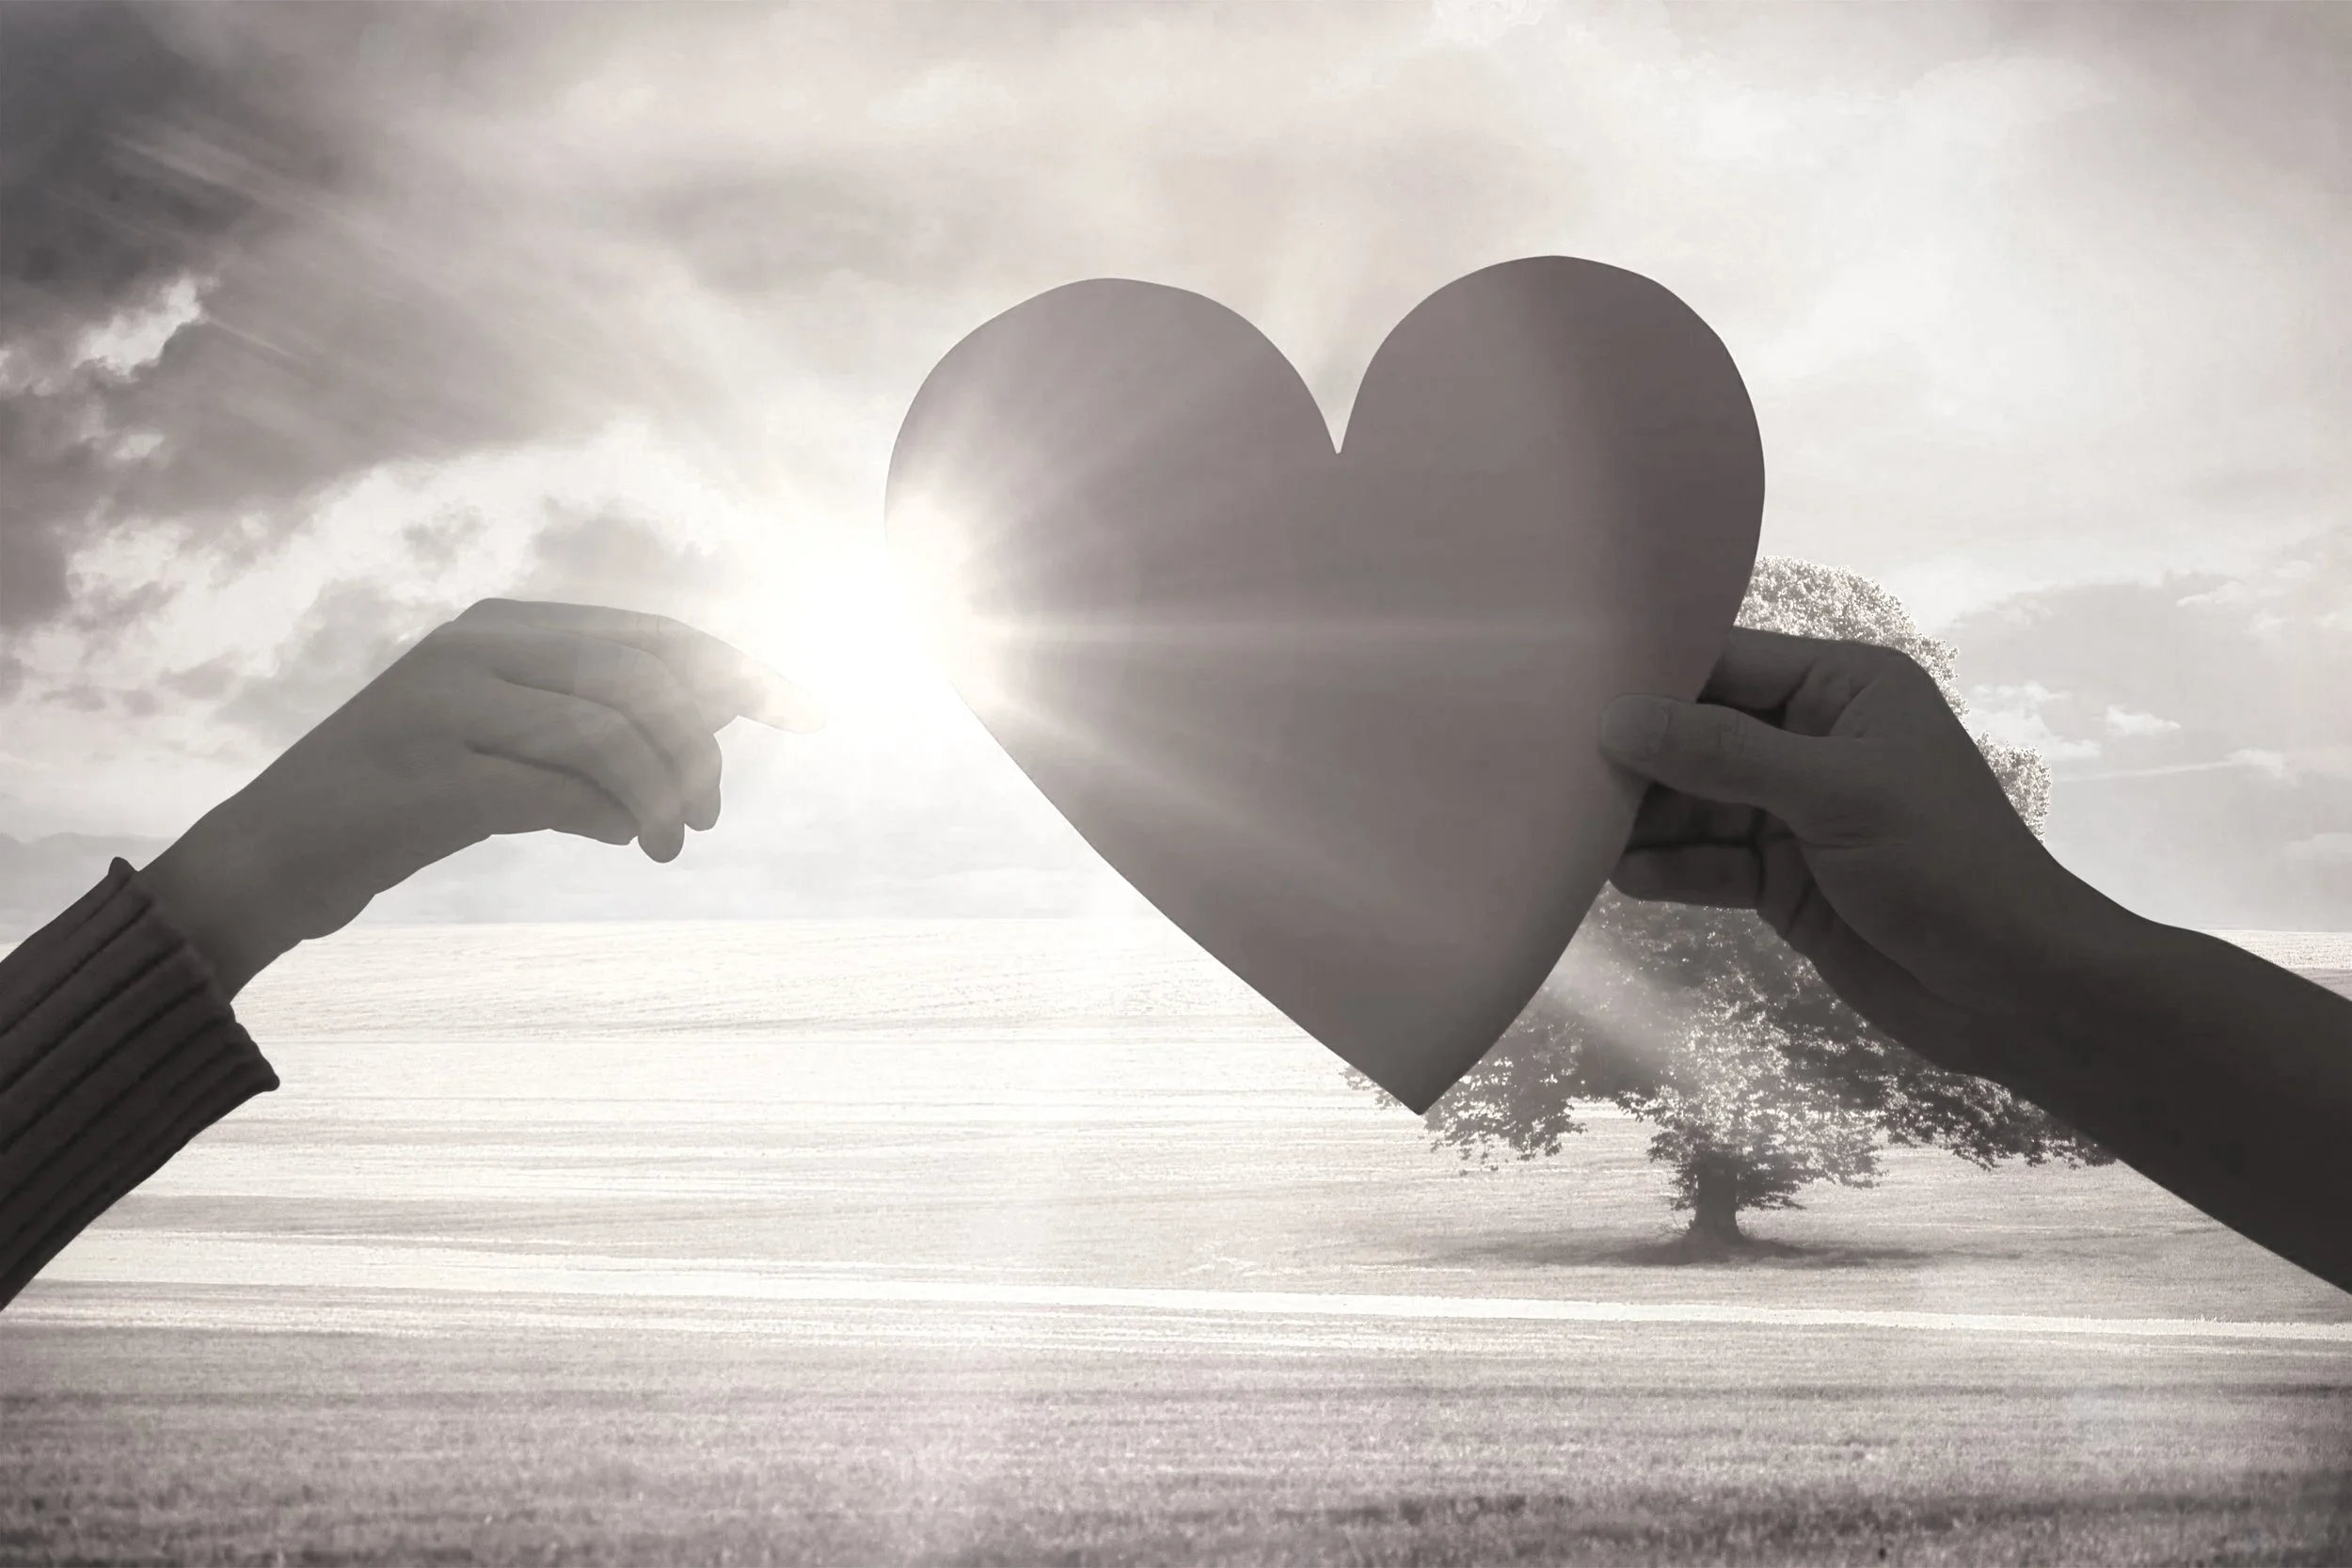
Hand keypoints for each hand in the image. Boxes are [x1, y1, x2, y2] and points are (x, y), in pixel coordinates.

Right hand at [141, 599, 823, 996]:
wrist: (275, 854)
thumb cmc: (413, 798)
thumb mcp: (514, 740)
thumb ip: (605, 718)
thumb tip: (729, 709)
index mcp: (502, 625)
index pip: (654, 635)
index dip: (741, 672)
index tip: (810, 711)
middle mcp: (475, 649)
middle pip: (643, 680)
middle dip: (703, 748)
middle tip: (708, 815)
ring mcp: (447, 707)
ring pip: (612, 734)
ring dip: (663, 796)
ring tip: (670, 844)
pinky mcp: (432, 777)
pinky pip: (561, 791)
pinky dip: (611, 818)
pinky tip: (622, 840)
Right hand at [1595, 626, 2109, 1080]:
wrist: (2013, 992)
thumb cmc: (1946, 866)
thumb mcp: (1837, 795)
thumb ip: (1725, 755)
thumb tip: (1619, 720)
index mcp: (1845, 688)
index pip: (1728, 664)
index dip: (1653, 678)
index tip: (1568, 689)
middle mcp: (1814, 739)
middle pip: (1699, 735)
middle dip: (1638, 756)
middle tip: (1557, 771)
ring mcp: (1795, 813)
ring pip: (1695, 803)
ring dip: (1645, 821)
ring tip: (1581, 833)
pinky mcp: (1782, 880)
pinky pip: (1709, 862)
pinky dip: (1672, 870)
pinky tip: (1628, 880)